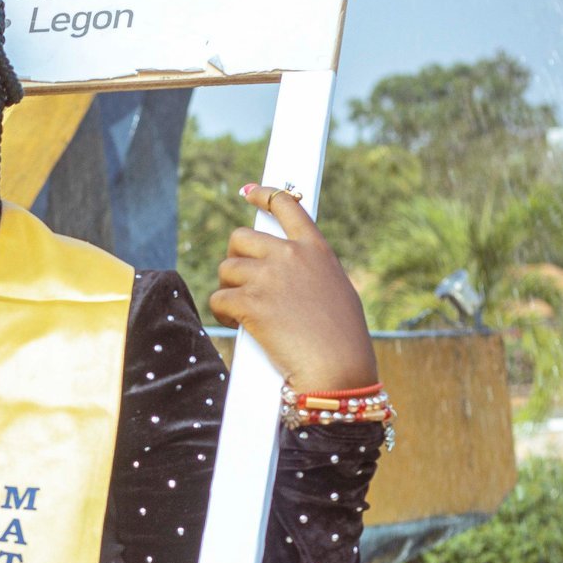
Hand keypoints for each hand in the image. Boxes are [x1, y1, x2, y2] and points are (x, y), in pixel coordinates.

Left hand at [210, 186, 376, 391]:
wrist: (337, 369)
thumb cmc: (343, 341)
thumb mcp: (337, 292)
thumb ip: (311, 273)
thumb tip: (290, 272)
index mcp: (315, 250)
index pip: (287, 206)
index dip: (264, 195)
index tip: (248, 192)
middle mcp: (291, 256)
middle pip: (241, 238)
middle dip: (236, 258)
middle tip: (240, 281)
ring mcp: (268, 277)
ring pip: (227, 269)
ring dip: (228, 288)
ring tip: (241, 309)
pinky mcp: (249, 302)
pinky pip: (219, 297)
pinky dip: (222, 311)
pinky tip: (236, 323)